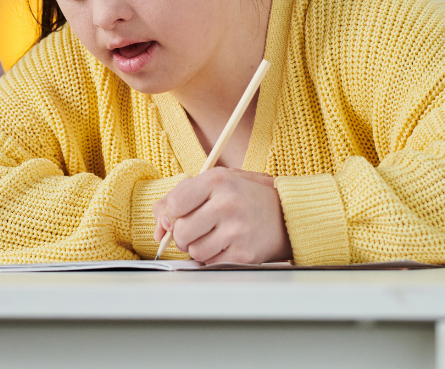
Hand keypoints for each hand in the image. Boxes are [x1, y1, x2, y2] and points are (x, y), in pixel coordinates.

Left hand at [152, 168, 292, 263]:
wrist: (286, 214)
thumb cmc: (244, 196)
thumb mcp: (214, 183)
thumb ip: (180, 196)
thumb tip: (158, 226)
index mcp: (217, 180)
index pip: (174, 204)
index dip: (171, 214)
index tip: (178, 215)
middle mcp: (226, 204)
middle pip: (181, 231)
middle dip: (181, 234)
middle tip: (195, 229)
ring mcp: (236, 230)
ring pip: (193, 250)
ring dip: (196, 247)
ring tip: (211, 236)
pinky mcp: (244, 254)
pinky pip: (210, 263)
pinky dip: (212, 258)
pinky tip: (224, 245)